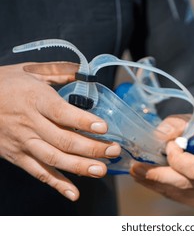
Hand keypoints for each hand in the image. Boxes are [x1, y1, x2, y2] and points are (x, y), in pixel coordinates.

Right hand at [0, 62, 120, 200]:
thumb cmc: (6, 83)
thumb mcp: (32, 70)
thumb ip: (61, 71)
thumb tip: (87, 71)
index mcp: (35, 99)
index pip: (61, 113)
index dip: (83, 121)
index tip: (104, 128)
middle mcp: (29, 123)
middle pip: (63, 140)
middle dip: (91, 148)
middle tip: (113, 151)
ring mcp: (23, 142)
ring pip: (53, 159)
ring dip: (79, 167)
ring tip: (102, 170)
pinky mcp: (16, 156)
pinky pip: (38, 173)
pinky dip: (57, 184)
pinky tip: (74, 193)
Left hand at [130, 115, 193, 207]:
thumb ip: (177, 125)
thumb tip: (159, 136)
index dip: (176, 158)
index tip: (169, 145)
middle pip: (182, 184)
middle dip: (156, 175)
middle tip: (135, 167)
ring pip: (175, 191)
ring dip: (153, 182)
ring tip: (136, 171)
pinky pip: (174, 196)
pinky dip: (159, 186)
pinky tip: (147, 178)